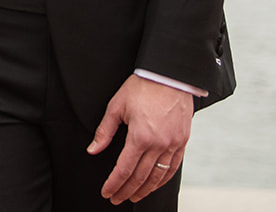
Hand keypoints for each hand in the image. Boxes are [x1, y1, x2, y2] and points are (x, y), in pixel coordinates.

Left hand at [87, 75, 192, 203]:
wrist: (169, 76)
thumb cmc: (141, 87)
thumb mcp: (116, 106)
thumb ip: (104, 131)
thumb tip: (93, 149)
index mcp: (140, 137)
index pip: (124, 169)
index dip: (114, 184)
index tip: (107, 192)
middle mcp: (158, 145)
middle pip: (140, 177)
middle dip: (126, 190)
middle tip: (116, 198)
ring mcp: (173, 144)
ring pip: (158, 176)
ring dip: (145, 190)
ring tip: (133, 197)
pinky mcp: (182, 142)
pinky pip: (173, 168)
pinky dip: (163, 180)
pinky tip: (155, 185)